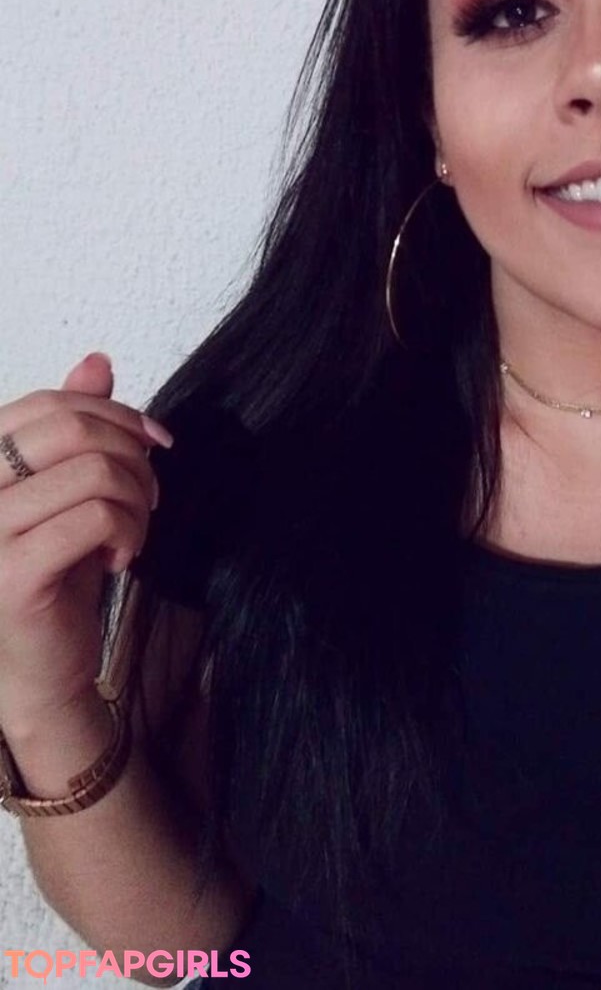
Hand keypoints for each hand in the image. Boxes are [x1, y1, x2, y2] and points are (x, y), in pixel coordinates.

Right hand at [0, 353, 170, 727]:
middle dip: (132, 455)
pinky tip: (120, 560)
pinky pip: (98, 518)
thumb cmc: (54, 576)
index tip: (155, 443)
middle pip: (73, 431)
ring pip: (94, 473)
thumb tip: (96, 361)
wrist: (40, 671)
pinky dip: (129, 532)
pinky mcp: (13, 575)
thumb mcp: (68, 492)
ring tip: (133, 532)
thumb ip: (75, 429)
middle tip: (149, 496)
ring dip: (137, 500)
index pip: (48, 406)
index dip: (115, 414)